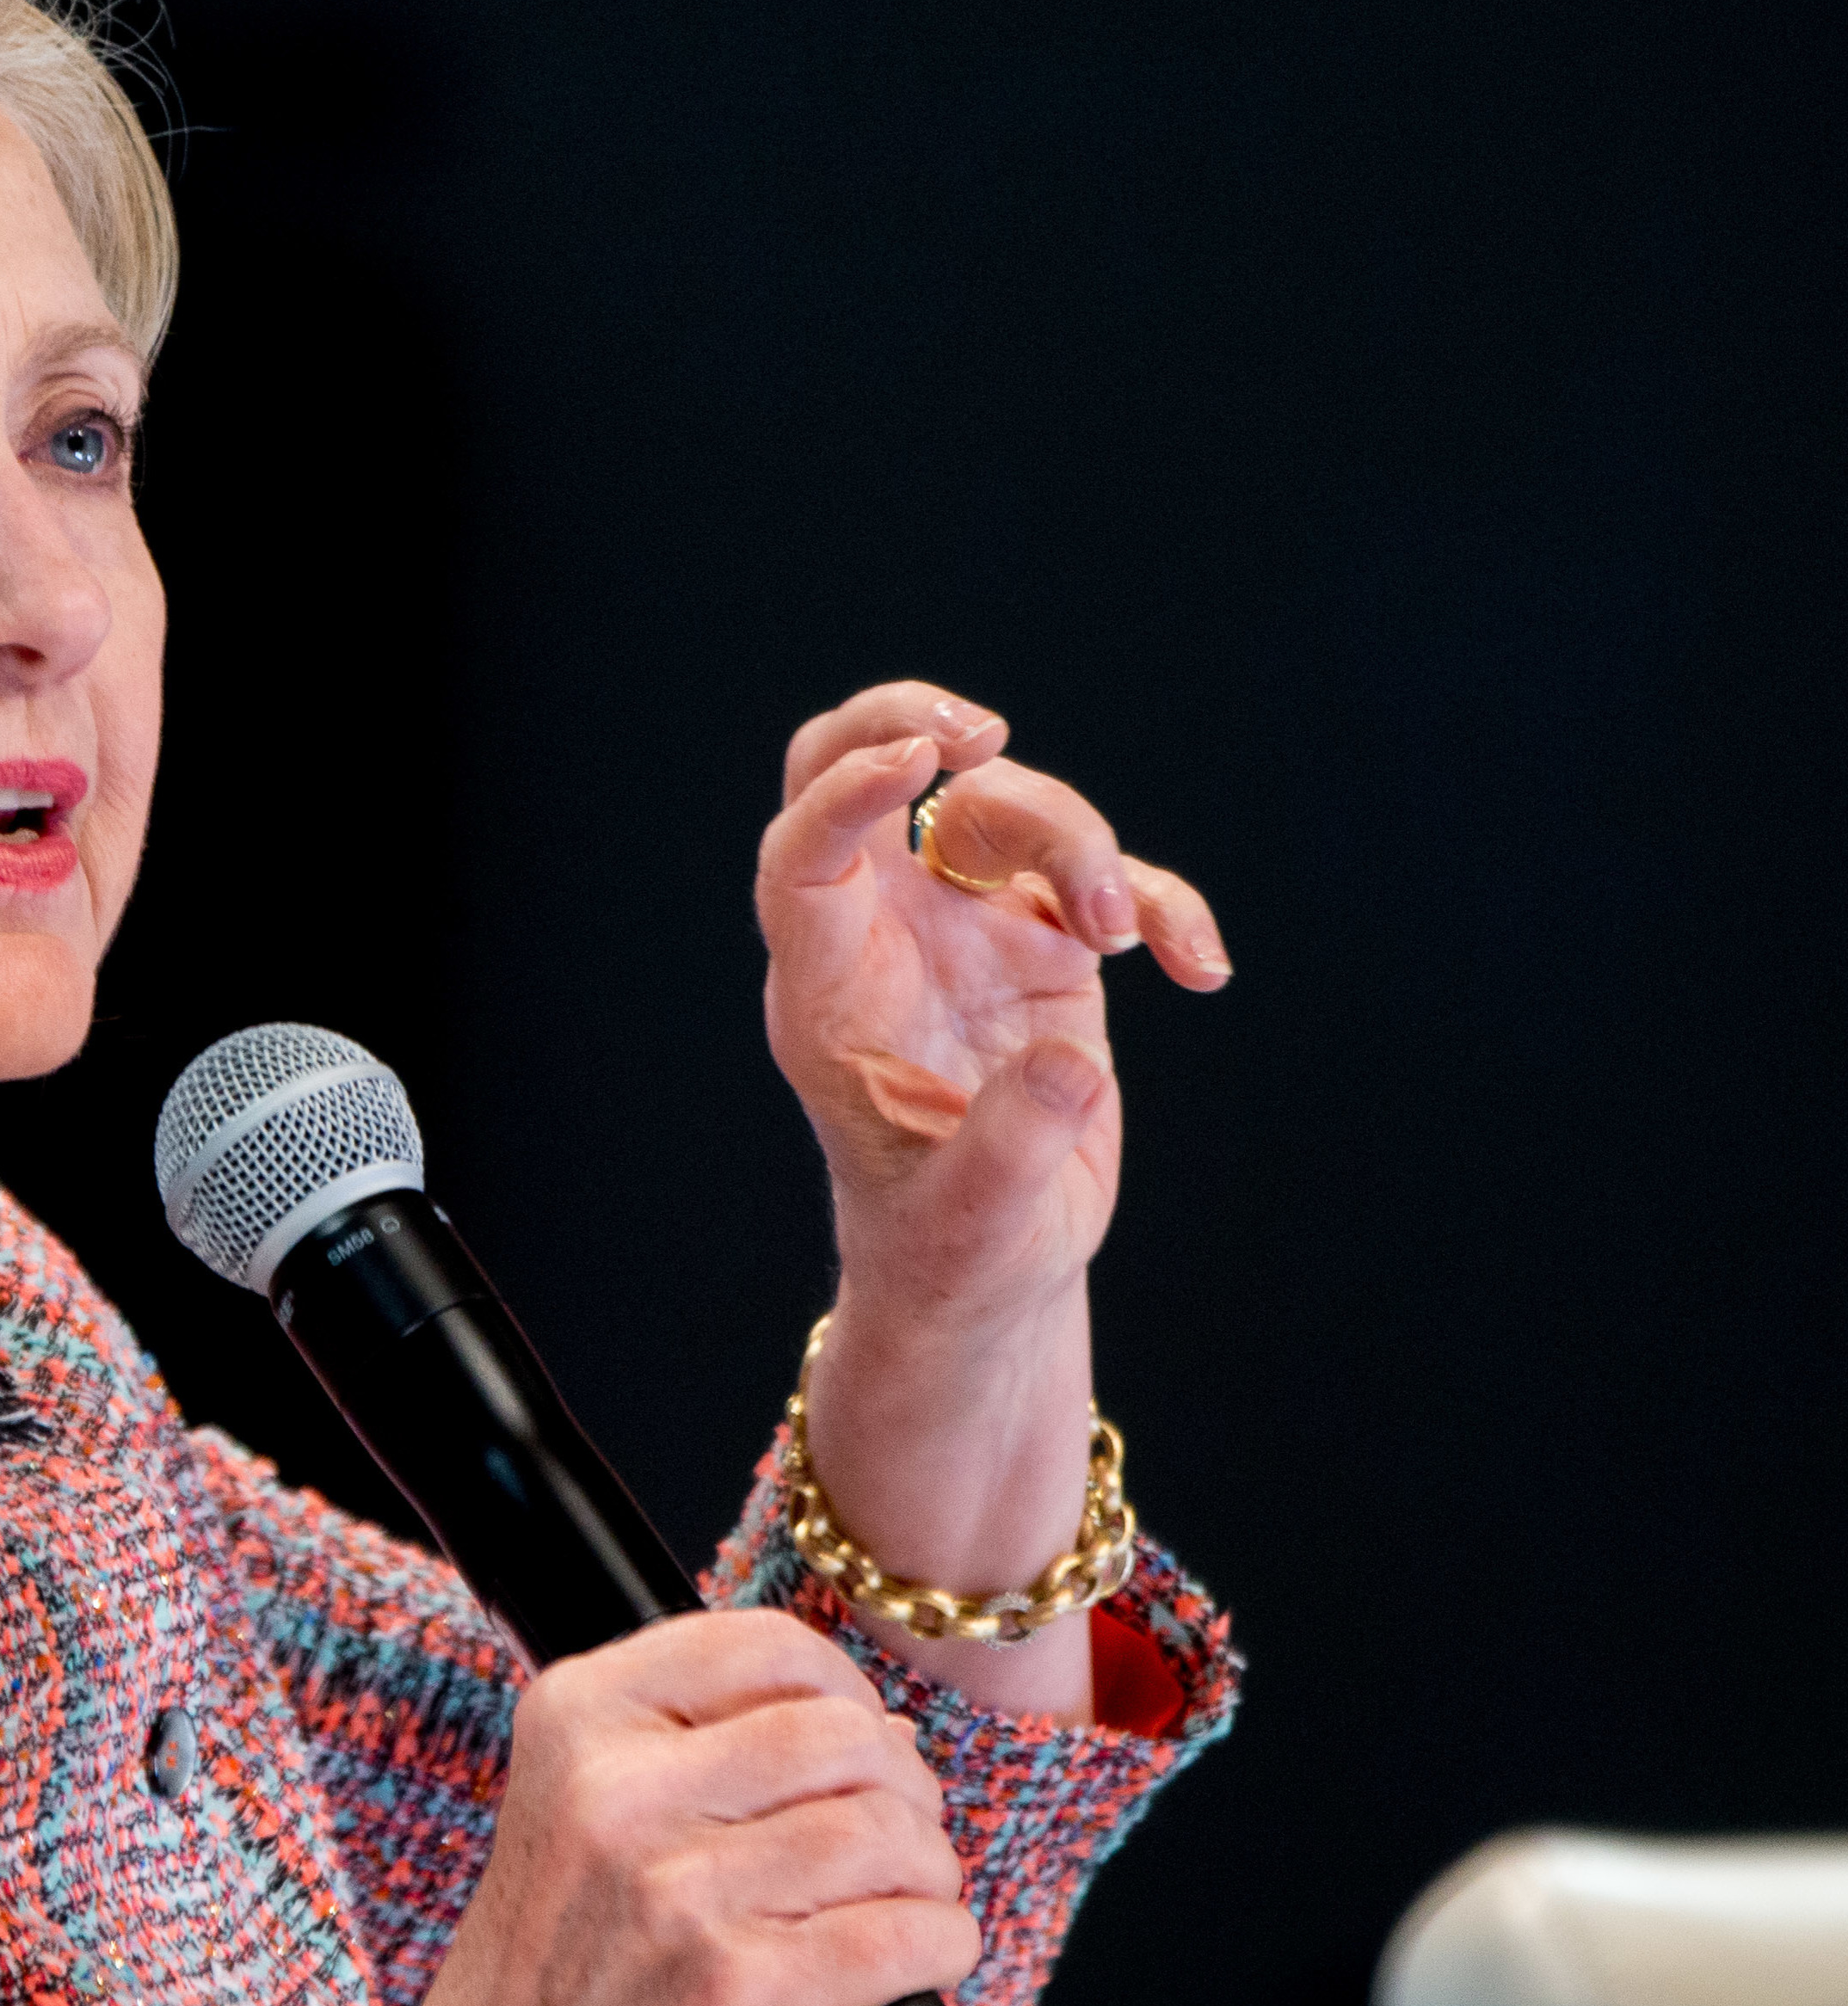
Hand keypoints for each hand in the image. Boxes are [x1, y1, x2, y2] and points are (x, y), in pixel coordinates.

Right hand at [215, 1613, 975, 2005]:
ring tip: (898, 1904)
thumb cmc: (566, 1957)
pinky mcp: (740, 1988)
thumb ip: (705, 1742)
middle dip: (903, 1787)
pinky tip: (913, 1959)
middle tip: (890, 1840)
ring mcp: (678, 1891)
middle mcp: (620, 1790)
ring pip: (887, 1832)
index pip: (768, 1645)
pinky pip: (909, 1935)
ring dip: (928, 1872)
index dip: (843, 1689)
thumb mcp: (585, 1803)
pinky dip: (942, 1945)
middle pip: (844, 1736)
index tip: (851, 1744)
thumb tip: (886, 1729)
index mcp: (578, 1715)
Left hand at [753, 682, 1228, 1706]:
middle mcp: (885, 942)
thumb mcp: (977, 1225)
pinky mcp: (1038, 949)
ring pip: (1000, 814)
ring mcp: (960, 934)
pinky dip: (1155, 901)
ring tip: (1125, 942)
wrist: (989, 1281)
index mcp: (831, 995)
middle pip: (858, 775)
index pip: (805, 858)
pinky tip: (1200, 969)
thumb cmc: (954, 1257)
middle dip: (908, 724)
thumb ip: (1013, 1149)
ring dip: (1080, 847)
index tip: (921, 760)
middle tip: (981, 732)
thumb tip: (1065, 1064)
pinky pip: (1096, 880)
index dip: (846, 793)